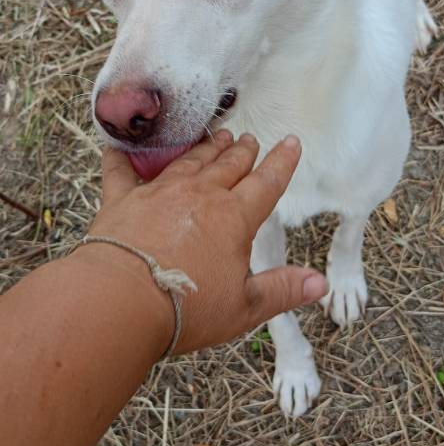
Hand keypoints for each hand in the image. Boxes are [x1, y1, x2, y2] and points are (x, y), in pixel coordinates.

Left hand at [84, 130, 326, 353]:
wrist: (122, 301)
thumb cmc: (186, 308)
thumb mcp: (244, 307)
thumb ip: (283, 290)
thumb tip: (320, 284)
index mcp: (234, 218)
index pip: (267, 182)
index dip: (282, 161)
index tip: (291, 142)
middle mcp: (200, 195)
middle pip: (228, 165)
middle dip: (243, 151)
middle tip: (249, 139)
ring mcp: (159, 193)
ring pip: (189, 161)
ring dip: (205, 148)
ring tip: (216, 136)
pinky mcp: (122, 200)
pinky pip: (121, 170)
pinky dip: (122, 156)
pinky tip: (120, 146)